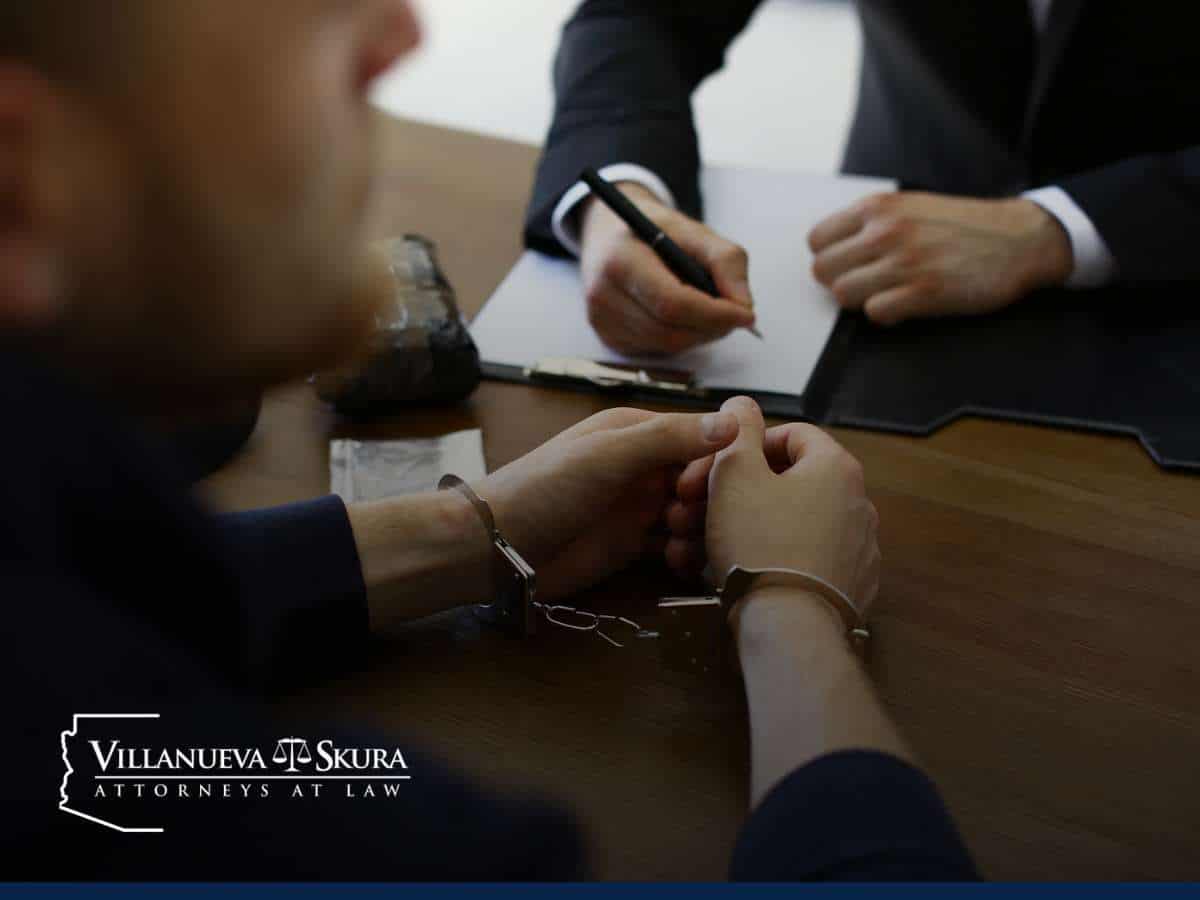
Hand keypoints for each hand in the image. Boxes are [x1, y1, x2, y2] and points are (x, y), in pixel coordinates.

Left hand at [476, 407, 739, 600]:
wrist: (496, 548)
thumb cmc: (546, 489)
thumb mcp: (608, 455)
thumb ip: (668, 438)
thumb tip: (734, 422)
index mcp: (639, 431)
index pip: (703, 436)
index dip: (716, 461)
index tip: (702, 489)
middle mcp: (645, 466)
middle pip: (705, 478)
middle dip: (710, 500)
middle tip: (684, 519)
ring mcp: (640, 507)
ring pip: (696, 514)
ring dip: (701, 530)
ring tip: (678, 543)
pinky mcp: (633, 545)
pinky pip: (677, 546)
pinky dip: (687, 554)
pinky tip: (678, 564)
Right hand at [578, 182, 756, 354]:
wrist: (610, 233)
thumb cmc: (653, 230)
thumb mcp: (694, 231)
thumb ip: (726, 262)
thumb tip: (744, 306)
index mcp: (620, 260)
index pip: (672, 303)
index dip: (714, 314)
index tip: (746, 314)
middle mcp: (603, 295)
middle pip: (671, 331)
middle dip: (712, 327)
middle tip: (735, 314)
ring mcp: (602, 322)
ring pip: (667, 345)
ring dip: (700, 334)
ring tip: (710, 310)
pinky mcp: (609, 338)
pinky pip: (657, 350)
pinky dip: (682, 337)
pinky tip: (683, 316)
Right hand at [667, 397, 879, 616]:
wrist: (789, 627)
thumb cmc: (760, 542)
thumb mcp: (736, 475)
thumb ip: (737, 431)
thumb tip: (742, 404)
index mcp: (836, 468)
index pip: (791, 435)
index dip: (744, 446)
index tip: (711, 468)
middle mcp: (857, 504)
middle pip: (785, 484)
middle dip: (730, 494)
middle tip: (689, 510)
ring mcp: (857, 549)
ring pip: (786, 525)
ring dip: (740, 528)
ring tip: (695, 549)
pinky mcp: (849, 587)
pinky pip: (801, 561)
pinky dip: (767, 560)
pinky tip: (731, 574)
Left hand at [809, 192, 1072, 325]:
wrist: (1019, 239)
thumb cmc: (962, 226)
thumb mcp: (910, 206)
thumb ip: (870, 223)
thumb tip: (831, 250)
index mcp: (878, 207)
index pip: (817, 241)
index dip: (830, 259)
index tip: (850, 265)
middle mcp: (886, 231)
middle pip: (823, 271)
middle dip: (841, 282)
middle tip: (869, 283)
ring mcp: (904, 261)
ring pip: (843, 294)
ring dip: (861, 300)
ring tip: (888, 293)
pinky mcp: (923, 292)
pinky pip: (874, 313)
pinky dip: (885, 315)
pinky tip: (905, 306)